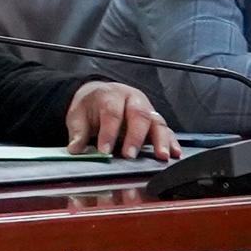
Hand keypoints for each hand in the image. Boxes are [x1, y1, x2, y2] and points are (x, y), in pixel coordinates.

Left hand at [63, 81, 179, 159]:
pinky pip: (167, 130)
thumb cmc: (91, 106)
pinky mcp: (156, 120)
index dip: (109, 132)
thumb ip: (78, 132)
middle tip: (130, 155)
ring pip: (157, 122)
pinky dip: (172, 142)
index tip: (105, 150)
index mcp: (111, 95)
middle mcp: (133, 99)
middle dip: (135, 136)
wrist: (100, 95)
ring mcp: (147, 109)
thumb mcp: (78, 115)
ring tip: (162, 156)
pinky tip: (175, 154)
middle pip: (138, 115)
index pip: (112, 113)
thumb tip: (75, 149)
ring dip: (161, 140)